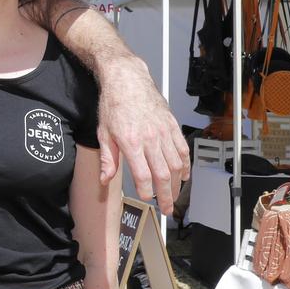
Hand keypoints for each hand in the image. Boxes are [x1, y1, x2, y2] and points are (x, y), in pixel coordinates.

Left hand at [96, 57, 189, 214]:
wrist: (127, 79)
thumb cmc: (113, 104)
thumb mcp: (103, 132)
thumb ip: (107, 159)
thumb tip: (105, 179)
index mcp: (131, 142)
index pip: (143, 175)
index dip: (146, 191)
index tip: (146, 199)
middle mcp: (150, 138)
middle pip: (163, 174)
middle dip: (166, 195)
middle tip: (167, 209)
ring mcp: (164, 132)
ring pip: (176, 164)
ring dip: (178, 183)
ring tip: (175, 196)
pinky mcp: (172, 125)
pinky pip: (183, 149)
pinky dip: (186, 165)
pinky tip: (184, 175)